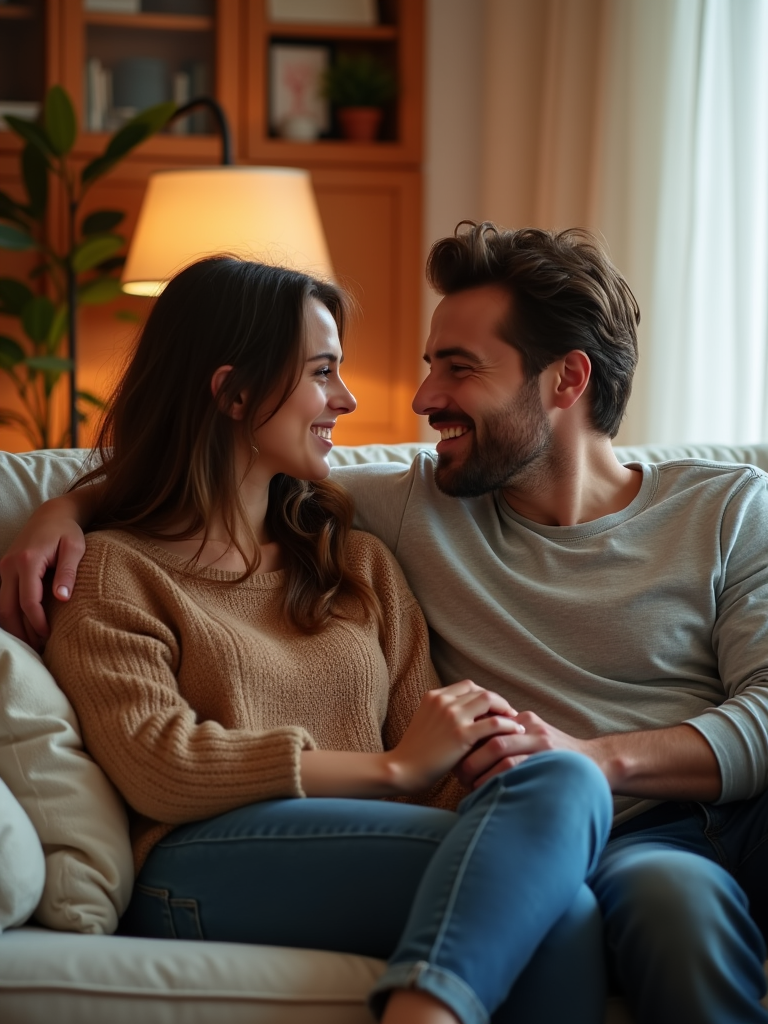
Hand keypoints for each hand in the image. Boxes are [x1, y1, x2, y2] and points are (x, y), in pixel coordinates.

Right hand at [0, 505, 85, 648]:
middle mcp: (9, 565)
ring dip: (13, 625)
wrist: (53, 514)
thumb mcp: (75, 548)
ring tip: (33, 641)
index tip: (48, 635)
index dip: (36, 622)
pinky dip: (10, 614)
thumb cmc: (68, 532)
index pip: (27, 600)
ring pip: (0, 605)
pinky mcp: (4, 569)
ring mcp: (3, 567)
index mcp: (27, 560)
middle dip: (21, 630)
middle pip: (7, 608)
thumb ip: (68, 572)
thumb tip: (62, 598)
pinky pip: (1, 597)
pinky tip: (24, 626)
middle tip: (38, 647)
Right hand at [387, 680, 523, 793]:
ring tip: (516, 722)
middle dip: (498, 702)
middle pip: (480, 691)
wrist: (403, 768)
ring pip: (489, 701)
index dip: (484, 695)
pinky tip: (516, 733)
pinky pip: (494, 724)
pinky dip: (509, 726)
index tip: (495, 708)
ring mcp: (453, 716)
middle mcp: (444, 701)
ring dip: (506, 710)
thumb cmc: (415, 752)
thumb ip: (443, 714)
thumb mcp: (426, 722)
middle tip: (510, 714)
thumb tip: (467, 716)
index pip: (468, 686)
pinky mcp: (462, 734)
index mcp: (434, 696)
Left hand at [456, 710, 593, 789]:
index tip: (454, 759)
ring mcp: (540, 740)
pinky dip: (495, 780)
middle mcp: (529, 725)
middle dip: (468, 755)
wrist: (598, 765)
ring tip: (468, 785)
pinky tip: (486, 793)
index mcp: (523, 719)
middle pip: (488, 735)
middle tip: (456, 774)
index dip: (467, 742)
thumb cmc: (559, 760)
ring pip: (498, 748)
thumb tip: (475, 758)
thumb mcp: (535, 743)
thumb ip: (512, 744)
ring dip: (479, 769)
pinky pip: (514, 767)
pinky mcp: (548, 757)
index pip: (486, 724)